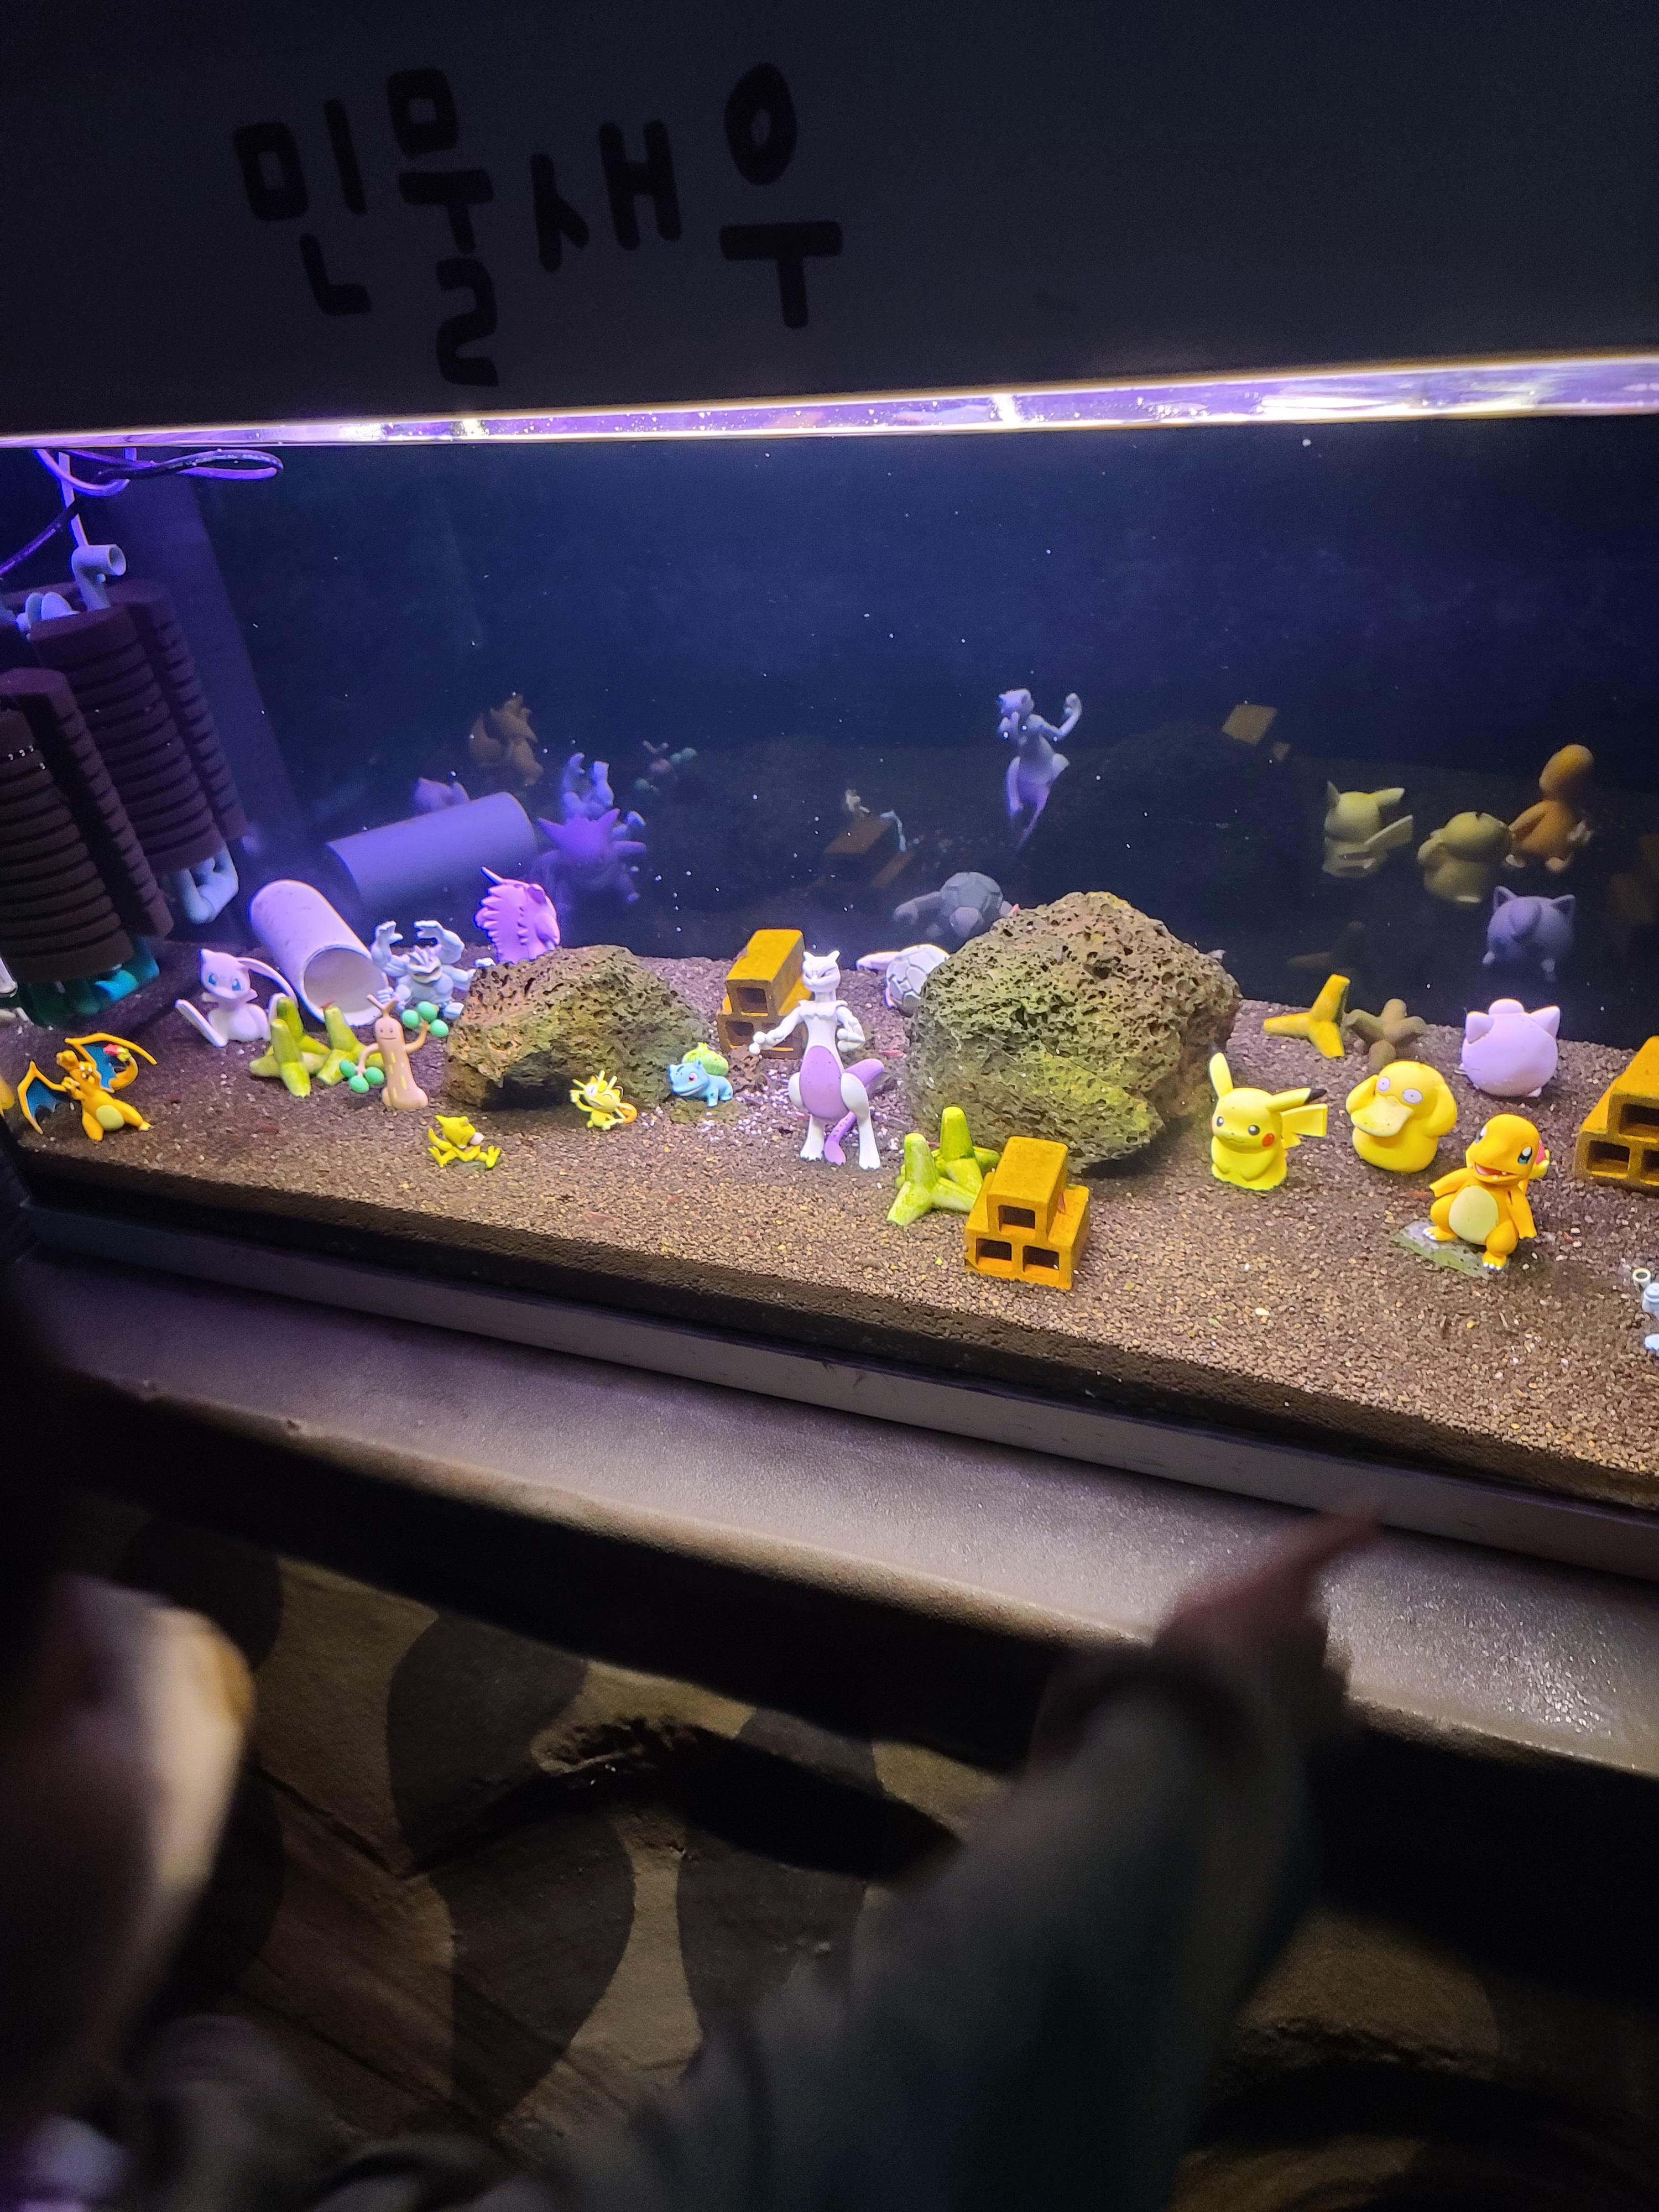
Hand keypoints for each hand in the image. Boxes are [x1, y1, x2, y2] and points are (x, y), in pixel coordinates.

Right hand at [1031, 1515, 1373, 1762]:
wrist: (1200, 1726)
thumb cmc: (1181, 1664)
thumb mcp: (1185, 1616)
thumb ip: (1218, 1611)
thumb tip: (1221, 1620)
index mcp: (1276, 1586)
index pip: (1317, 1549)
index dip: (1346, 1530)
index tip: (1374, 1513)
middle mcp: (1311, 1624)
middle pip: (1307, 1626)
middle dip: (1284, 1642)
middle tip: (1238, 1664)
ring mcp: (1327, 1675)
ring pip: (1321, 1673)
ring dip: (1296, 1682)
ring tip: (1251, 1701)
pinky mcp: (1332, 1723)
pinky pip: (1332, 1720)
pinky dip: (1315, 1724)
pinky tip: (1281, 1733)